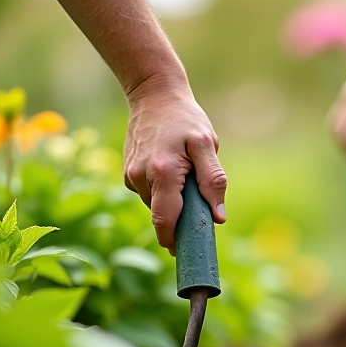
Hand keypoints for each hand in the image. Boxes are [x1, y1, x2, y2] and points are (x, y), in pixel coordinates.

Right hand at [123, 78, 226, 254]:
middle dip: (180, 220)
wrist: (154, 94)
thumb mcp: (206, 144)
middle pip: (161, 216)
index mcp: (163, 173)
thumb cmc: (185, 118)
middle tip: (200, 209)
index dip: (176, 241)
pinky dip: (163, 190)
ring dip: (173, 201)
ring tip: (186, 174)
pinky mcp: (128, 172)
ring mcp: (131, 175)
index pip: (165, 221)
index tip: (187, 253)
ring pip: (155, 205)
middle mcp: (140, 177)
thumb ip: (213, 180)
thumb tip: (217, 217)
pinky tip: (173, 169)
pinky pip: (149, 193)